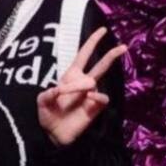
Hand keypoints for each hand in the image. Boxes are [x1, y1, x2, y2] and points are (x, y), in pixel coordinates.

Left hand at [37, 27, 126, 145]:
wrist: (53, 134)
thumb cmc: (47, 115)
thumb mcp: (41, 102)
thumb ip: (47, 94)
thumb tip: (59, 88)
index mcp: (70, 76)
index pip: (83, 55)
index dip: (92, 42)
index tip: (102, 31)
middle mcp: (83, 83)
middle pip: (101, 65)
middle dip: (112, 54)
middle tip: (123, 47)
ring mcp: (91, 95)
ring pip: (96, 81)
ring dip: (85, 84)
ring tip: (81, 91)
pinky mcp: (95, 108)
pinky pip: (102, 97)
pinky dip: (96, 96)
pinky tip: (89, 98)